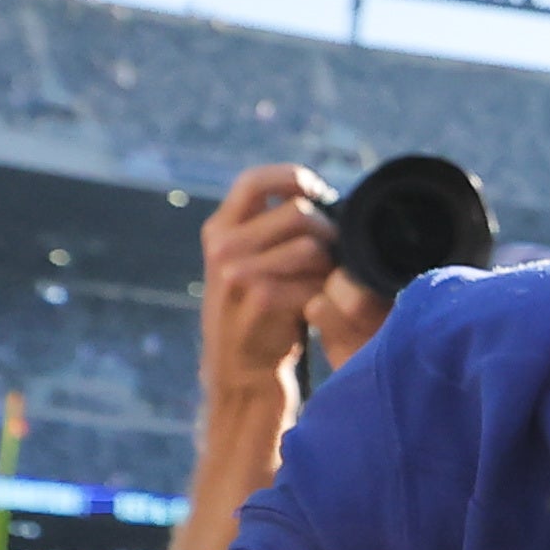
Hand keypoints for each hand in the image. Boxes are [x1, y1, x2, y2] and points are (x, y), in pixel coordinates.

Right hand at [197, 166, 339, 401]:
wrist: (241, 371)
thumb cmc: (258, 311)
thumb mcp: (245, 261)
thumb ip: (267, 228)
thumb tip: (317, 194)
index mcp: (219, 230)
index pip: (254, 181)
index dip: (292, 178)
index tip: (317, 193)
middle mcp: (223, 247)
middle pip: (297, 212)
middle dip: (326, 231)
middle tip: (330, 253)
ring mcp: (238, 274)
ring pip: (310, 246)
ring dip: (329, 264)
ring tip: (323, 282)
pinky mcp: (262, 300)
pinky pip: (314, 280)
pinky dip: (326, 293)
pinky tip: (318, 306)